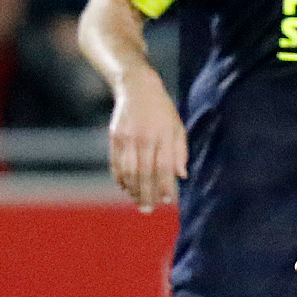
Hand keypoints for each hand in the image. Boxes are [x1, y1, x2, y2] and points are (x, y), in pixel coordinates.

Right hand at [106, 73, 186, 210]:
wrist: (137, 87)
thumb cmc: (163, 110)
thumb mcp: (178, 127)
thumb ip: (180, 152)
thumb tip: (181, 176)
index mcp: (163, 136)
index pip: (164, 167)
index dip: (166, 186)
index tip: (168, 201)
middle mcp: (144, 138)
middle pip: (145, 172)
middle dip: (147, 193)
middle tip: (149, 209)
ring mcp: (127, 138)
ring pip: (128, 171)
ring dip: (132, 189)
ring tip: (137, 202)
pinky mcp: (114, 137)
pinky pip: (116, 163)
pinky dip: (120, 178)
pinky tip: (124, 188)